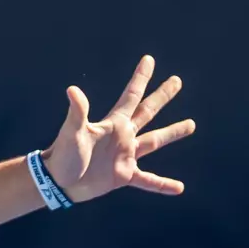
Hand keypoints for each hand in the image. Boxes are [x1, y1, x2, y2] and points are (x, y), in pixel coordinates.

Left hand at [40, 55, 195, 202]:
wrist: (58, 183)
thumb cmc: (63, 155)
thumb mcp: (72, 132)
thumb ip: (78, 112)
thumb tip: (72, 89)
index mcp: (113, 123)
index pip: (131, 96)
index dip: (140, 78)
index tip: (148, 59)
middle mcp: (123, 136)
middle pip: (148, 111)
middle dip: (162, 96)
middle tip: (176, 80)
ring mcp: (125, 155)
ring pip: (154, 141)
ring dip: (173, 133)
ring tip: (190, 124)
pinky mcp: (124, 175)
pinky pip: (149, 181)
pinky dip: (163, 184)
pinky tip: (179, 188)